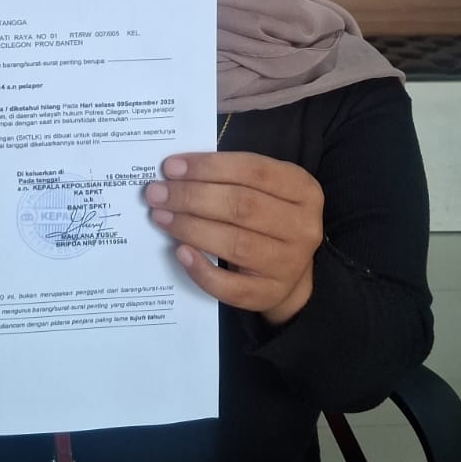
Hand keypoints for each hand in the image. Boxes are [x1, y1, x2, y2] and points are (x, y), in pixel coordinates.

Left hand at [142, 151, 323, 324]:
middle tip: (157, 193)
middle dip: (192, 197)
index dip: (208, 166)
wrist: (290, 273)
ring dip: (190, 228)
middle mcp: (303, 226)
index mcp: (303, 190)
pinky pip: (230, 285)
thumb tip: (176, 172)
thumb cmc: (267, 220)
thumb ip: (230, 178)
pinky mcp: (270, 294)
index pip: (253, 170)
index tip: (171, 167)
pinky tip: (180, 252)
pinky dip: (201, 269)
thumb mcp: (264, 191)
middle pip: (241, 206)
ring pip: (234, 243)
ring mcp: (290, 264)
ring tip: (160, 217)